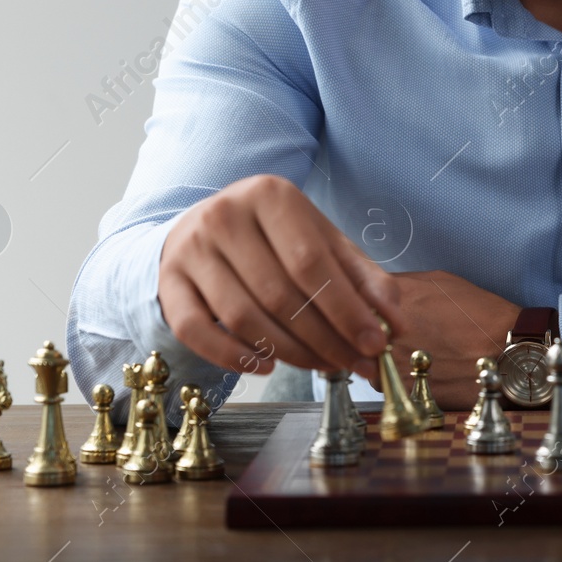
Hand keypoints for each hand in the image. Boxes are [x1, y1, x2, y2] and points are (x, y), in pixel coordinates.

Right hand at [157, 173, 404, 382]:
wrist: (204, 228)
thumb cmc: (275, 239)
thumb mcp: (322, 242)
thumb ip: (363, 278)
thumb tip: (394, 322)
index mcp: (270, 195)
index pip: (312, 262)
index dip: (346, 309)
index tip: (374, 343)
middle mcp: (224, 214)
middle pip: (280, 294)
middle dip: (324, 338)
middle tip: (352, 363)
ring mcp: (190, 248)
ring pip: (243, 317)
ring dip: (289, 353)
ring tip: (320, 365)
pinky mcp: (167, 282)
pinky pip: (198, 331)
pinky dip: (234, 357)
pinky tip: (266, 366)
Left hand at [361, 270, 518, 410]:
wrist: (506, 350)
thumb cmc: (479, 313)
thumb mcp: (438, 281)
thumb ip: (401, 286)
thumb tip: (377, 292)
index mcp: (393, 296)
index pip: (356, 298)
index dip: (363, 306)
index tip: (372, 311)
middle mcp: (386, 327)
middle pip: (356, 331)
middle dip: (367, 333)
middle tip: (390, 334)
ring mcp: (391, 360)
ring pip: (367, 359)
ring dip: (379, 358)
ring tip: (412, 353)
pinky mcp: (401, 388)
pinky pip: (386, 383)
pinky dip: (396, 379)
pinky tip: (420, 370)